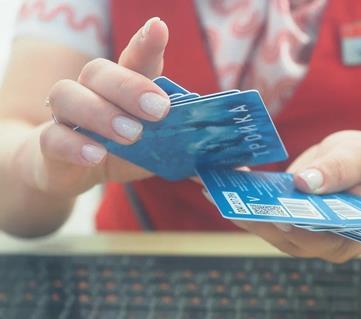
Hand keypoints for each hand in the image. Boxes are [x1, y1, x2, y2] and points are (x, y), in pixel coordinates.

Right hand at [29, 18, 169, 195]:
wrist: (71, 171)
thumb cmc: (119, 151)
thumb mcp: (155, 149)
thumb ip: (182, 148)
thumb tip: (230, 165)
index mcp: (122, 88)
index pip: (134, 58)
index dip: (145, 42)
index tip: (159, 28)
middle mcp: (92, 92)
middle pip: (100, 72)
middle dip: (130, 87)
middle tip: (159, 109)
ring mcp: (66, 115)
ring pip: (68, 95)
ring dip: (102, 113)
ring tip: (132, 134)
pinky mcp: (48, 143)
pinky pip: (52, 137)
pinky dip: (74, 145)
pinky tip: (96, 155)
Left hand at [232, 130, 360, 262]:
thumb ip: (337, 171)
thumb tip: (304, 183)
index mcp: (348, 238)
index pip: (316, 238)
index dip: (291, 227)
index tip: (267, 213)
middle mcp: (321, 242)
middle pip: (283, 235)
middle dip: (252, 216)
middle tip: (221, 196)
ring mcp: (302, 232)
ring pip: (268, 226)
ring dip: (240, 208)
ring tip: (214, 188)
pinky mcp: (288, 217)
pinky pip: (265, 213)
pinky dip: (245, 200)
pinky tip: (225, 183)